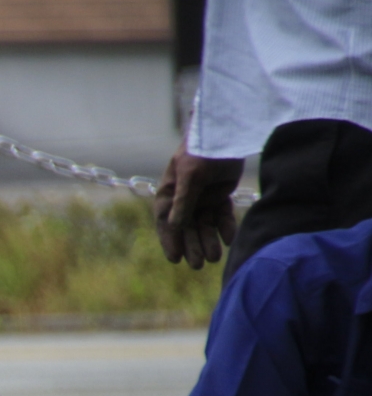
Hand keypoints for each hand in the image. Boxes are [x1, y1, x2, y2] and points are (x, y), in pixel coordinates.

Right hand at [153, 144, 244, 269]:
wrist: (228, 131)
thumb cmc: (202, 149)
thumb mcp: (191, 174)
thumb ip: (183, 200)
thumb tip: (174, 226)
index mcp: (169, 193)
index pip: (166, 222)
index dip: (170, 241)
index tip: (175, 259)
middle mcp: (184, 199)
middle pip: (187, 228)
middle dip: (192, 246)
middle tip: (199, 265)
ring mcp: (202, 198)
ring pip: (205, 226)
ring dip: (209, 241)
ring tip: (215, 258)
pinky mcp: (220, 195)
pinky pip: (222, 216)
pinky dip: (226, 227)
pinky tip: (229, 239)